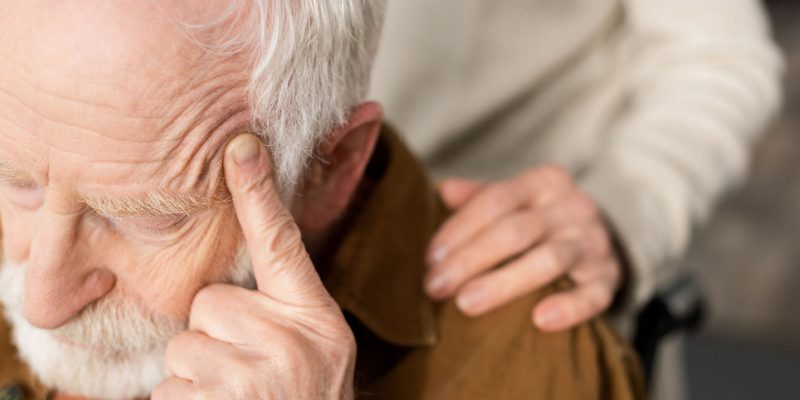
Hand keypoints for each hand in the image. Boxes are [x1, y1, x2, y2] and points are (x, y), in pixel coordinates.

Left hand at [152, 134, 355, 398]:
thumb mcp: (318, 350)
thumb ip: (286, 311)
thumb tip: (232, 281)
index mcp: (318, 320)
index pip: (284, 245)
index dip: (260, 194)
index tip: (241, 148)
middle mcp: (291, 341)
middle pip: (211, 302)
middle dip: (216, 334)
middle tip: (245, 369)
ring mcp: (255, 376)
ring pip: (184, 347)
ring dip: (199, 375)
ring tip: (237, 398)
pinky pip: (169, 389)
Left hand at [425, 165, 622, 331]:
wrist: (601, 237)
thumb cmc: (542, 219)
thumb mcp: (515, 199)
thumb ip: (479, 196)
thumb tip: (443, 191)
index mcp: (544, 182)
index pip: (496, 200)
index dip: (459, 229)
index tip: (430, 259)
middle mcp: (572, 207)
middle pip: (516, 231)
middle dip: (470, 259)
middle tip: (436, 287)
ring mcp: (594, 242)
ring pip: (549, 260)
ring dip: (504, 283)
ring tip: (466, 304)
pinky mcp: (610, 277)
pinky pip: (593, 294)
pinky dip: (568, 307)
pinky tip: (539, 321)